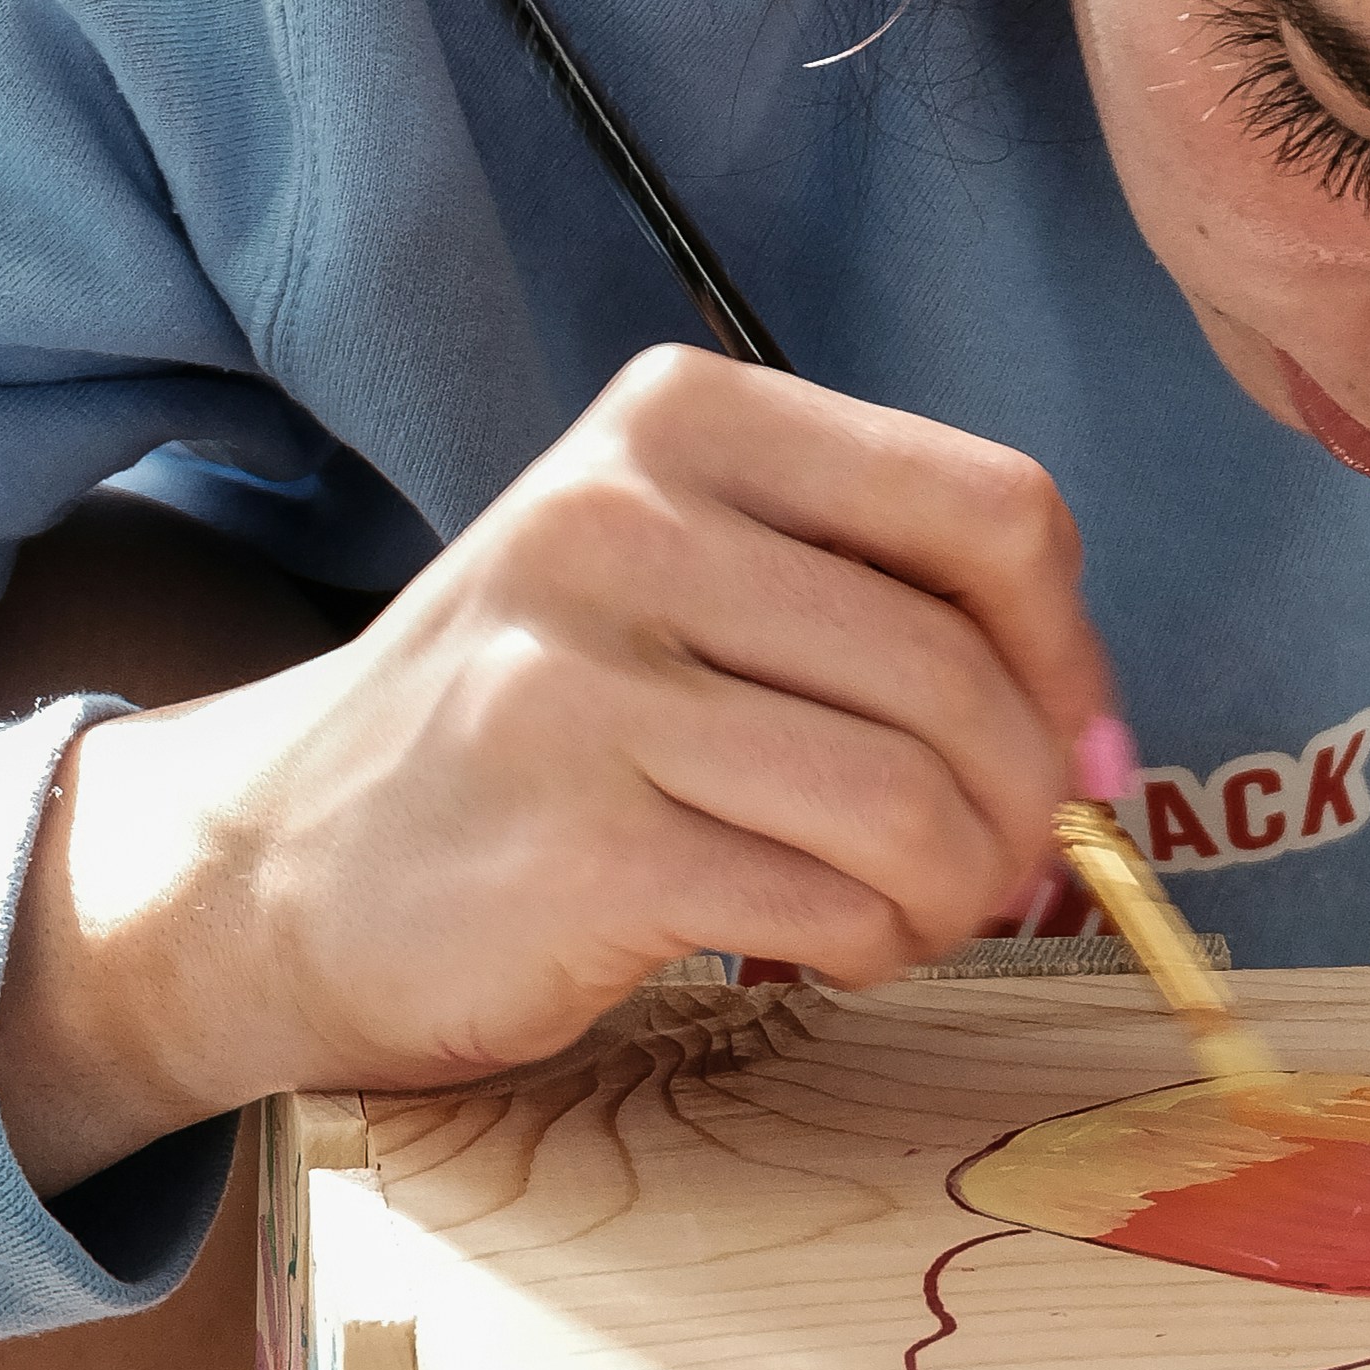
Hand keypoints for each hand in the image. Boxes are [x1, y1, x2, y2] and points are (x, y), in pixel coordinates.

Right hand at [0, 349, 1104, 1183]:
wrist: (273, 869)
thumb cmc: (525, 735)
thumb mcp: (674, 580)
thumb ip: (869, 604)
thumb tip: (1096, 743)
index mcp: (676, 420)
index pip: (990, 510)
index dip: (1068, 652)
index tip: (1066, 744)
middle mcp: (619, 518)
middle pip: (962, 671)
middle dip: (1025, 803)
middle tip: (1002, 872)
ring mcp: (581, 680)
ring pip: (910, 798)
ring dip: (955, 890)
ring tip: (910, 913)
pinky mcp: (574, 840)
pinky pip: (828, 903)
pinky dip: (874, 947)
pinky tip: (830, 949)